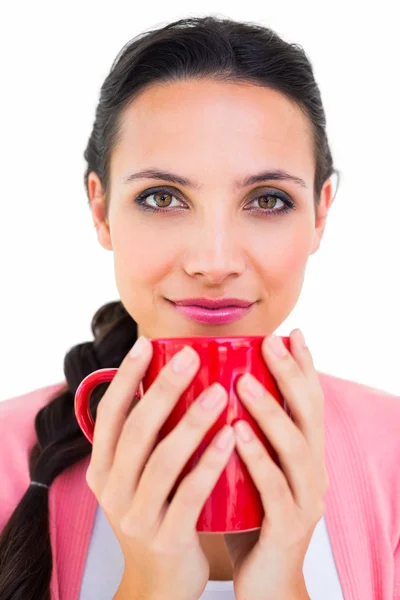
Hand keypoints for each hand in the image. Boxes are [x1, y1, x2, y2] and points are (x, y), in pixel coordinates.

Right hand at [86, 337, 234, 599]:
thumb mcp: (137, 477)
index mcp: (102, 468)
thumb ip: (145, 438)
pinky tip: (230, 436)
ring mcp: (136, 515)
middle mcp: (111, 489)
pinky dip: (209, 462)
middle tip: (191, 356)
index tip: (147, 342)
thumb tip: (164, 380)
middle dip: (163, 389)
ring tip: (219, 391)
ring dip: (191, 422)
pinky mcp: (165, 537)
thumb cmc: (157, 512)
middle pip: (136, 430)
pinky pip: (189, 493)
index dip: (126, 377)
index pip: (109, 414)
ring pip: (162, 459)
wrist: (160, 582)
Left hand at [224, 329, 328, 599]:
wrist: (265, 582)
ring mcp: (304, 499)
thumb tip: (213, 391)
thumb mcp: (254, 470)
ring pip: (295, 448)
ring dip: (270, 412)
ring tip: (243, 383)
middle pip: (310, 415)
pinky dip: (257, 458)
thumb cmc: (252, 516)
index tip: (290, 333)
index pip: (309, 402)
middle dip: (292, 375)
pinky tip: (236, 435)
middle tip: (270, 343)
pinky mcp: (288, 527)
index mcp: (304, 455)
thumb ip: (244, 435)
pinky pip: (274, 489)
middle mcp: (313, 471)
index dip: (304, 367)